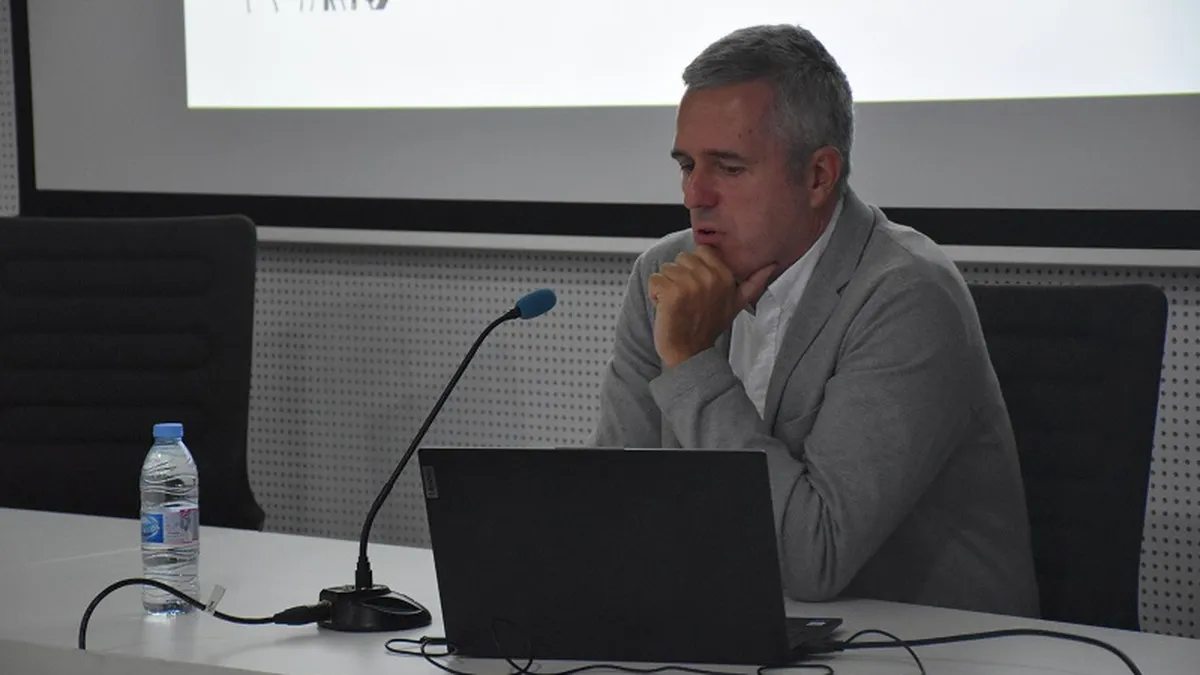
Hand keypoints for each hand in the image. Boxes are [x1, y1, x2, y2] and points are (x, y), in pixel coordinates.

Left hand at [648, 246, 775, 367]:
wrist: (690, 353)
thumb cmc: (709, 327)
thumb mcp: (736, 303)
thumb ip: (754, 283)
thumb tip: (771, 265)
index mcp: (724, 275)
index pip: (701, 251)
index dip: (694, 268)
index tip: (697, 288)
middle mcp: (709, 277)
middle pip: (681, 259)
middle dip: (678, 277)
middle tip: (686, 299)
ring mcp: (690, 284)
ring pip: (666, 270)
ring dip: (665, 287)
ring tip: (676, 305)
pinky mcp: (672, 293)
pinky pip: (654, 280)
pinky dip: (655, 294)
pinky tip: (665, 308)